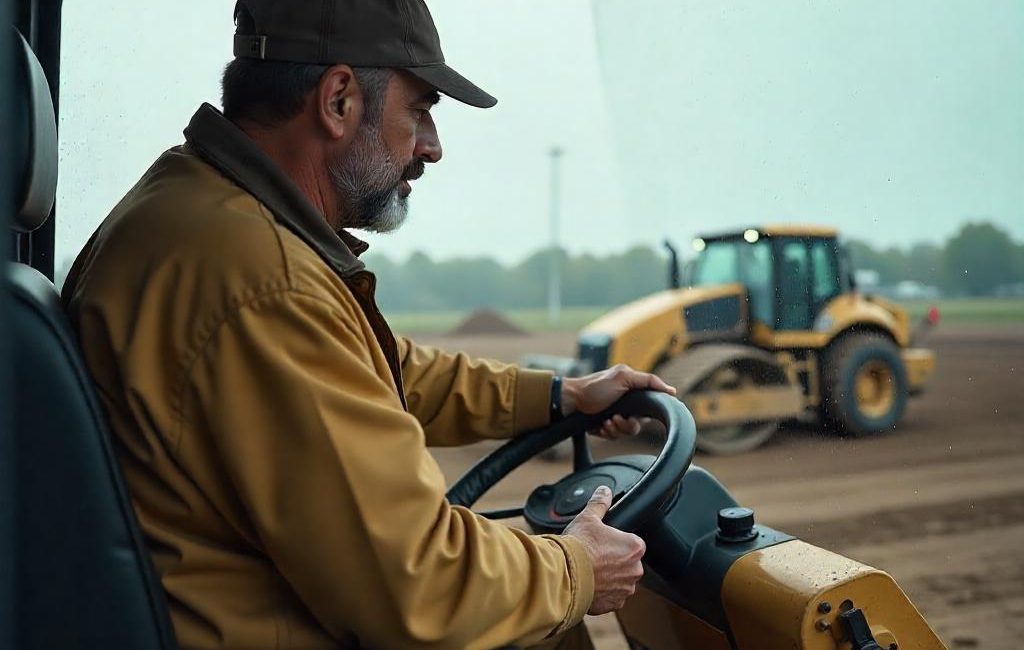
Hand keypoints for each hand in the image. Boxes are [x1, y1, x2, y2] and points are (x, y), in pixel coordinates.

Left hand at [562, 365, 675, 438]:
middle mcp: (629, 403)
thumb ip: (647, 381)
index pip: (653, 405)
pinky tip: (600, 426)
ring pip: (629, 432)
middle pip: (641, 423)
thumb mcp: (622, 377)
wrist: (570, 402)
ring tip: (606, 422)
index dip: (650, 412)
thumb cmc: (594, 387)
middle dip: (627, 423)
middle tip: (615, 418)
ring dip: (617, 429)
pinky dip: (608, 432)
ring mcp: (618, 414)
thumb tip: (671, 390)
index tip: (637, 413)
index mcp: (634, 390)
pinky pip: (616, 436)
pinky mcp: (608, 426)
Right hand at [563, 485, 645, 614]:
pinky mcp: (613, 604)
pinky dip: (601, 591)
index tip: (602, 542)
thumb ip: (600, 503)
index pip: (632, 542)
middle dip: (613, 560)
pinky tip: (588, 582)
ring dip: (608, 576)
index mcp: (634, 547)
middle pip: (626, 562)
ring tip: (589, 569)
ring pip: (619, 580)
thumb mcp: (588, 518)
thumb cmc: (578, 547)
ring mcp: (625, 589)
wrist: (564, 576)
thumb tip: (604, 491)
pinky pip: (610, 596)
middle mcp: (635, 570)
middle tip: (594, 555)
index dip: (616, 541)